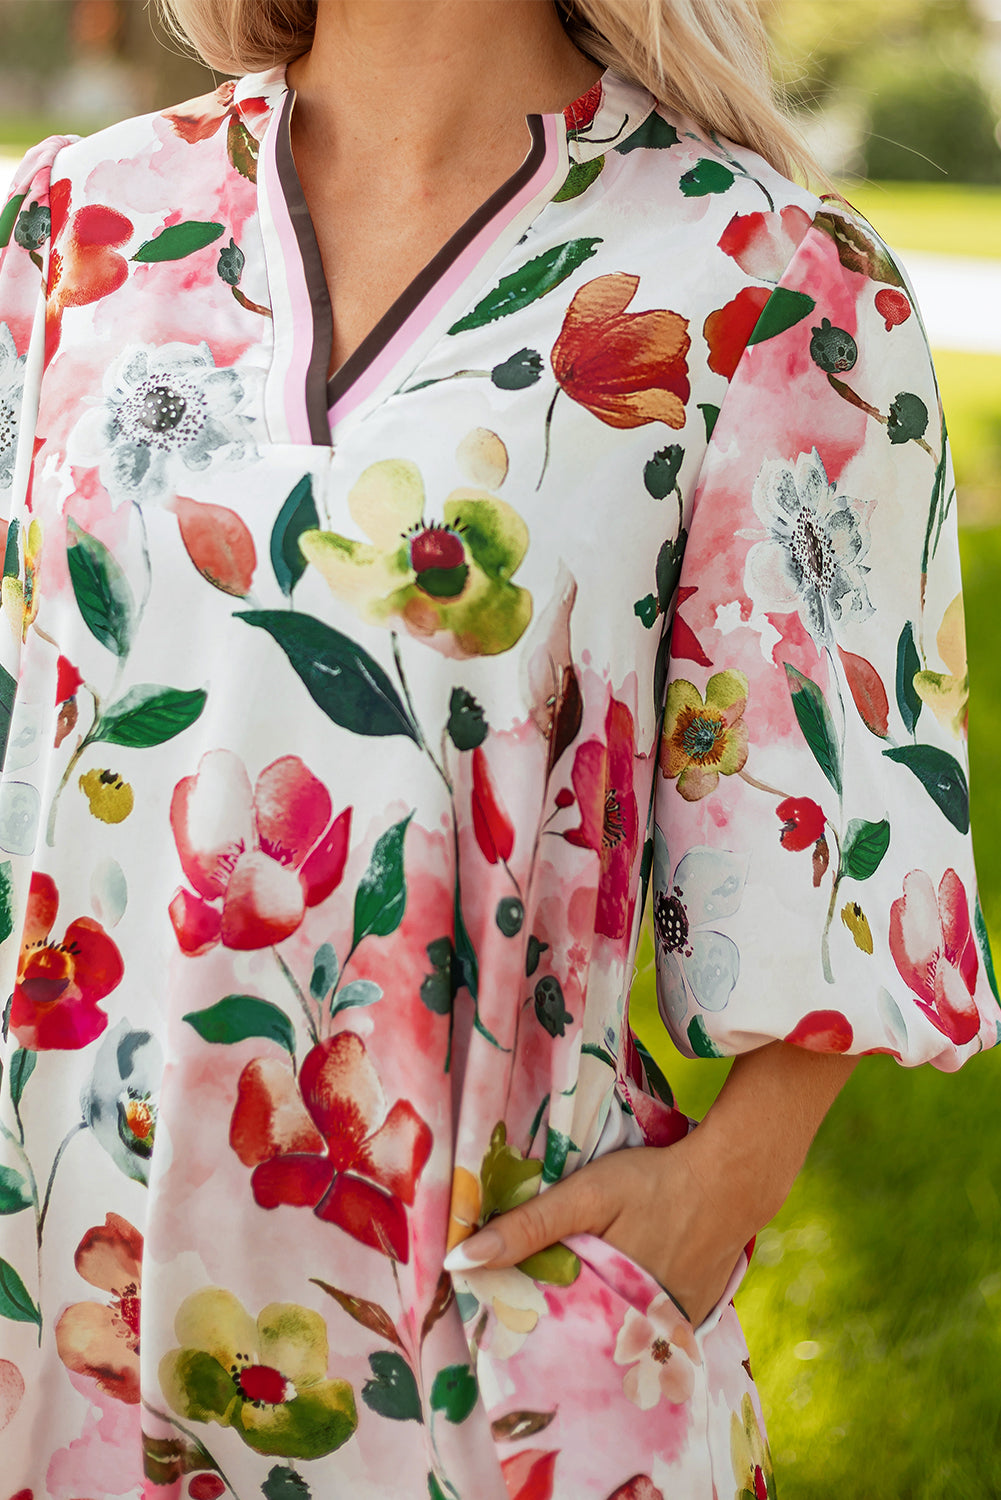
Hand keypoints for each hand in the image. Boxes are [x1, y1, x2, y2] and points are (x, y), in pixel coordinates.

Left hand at [442, 1132, 751, 1327]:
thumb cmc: (653, 1183)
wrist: (732, 1180)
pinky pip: (650, 1330)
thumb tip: (460, 1261)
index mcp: (608, 1308)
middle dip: (557, 1338)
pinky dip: (630, 1320)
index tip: (494, 1326)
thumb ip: (528, 1227)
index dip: (524, 1334)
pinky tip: (616, 1301)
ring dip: (596, 1330)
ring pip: (619, 1339)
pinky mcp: (691, 1319)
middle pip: (586, 1344)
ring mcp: (671, 1330)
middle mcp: (641, 1333)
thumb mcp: (585, 1195)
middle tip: (526, 1322)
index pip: (552, 1341)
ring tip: (566, 1314)